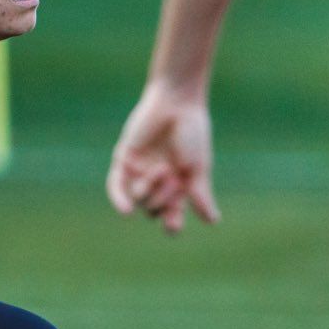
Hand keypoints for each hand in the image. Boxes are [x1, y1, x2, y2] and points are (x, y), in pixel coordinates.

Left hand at [107, 85, 218, 234]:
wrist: (177, 103)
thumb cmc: (192, 133)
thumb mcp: (198, 168)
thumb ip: (200, 195)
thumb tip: (213, 222)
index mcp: (177, 187)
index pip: (171, 217)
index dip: (171, 225)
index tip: (173, 225)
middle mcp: (157, 182)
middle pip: (153, 211)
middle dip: (164, 201)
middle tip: (174, 179)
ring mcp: (139, 171)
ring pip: (138, 199)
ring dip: (151, 190)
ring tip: (163, 169)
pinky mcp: (124, 159)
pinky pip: (116, 186)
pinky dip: (119, 199)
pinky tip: (126, 212)